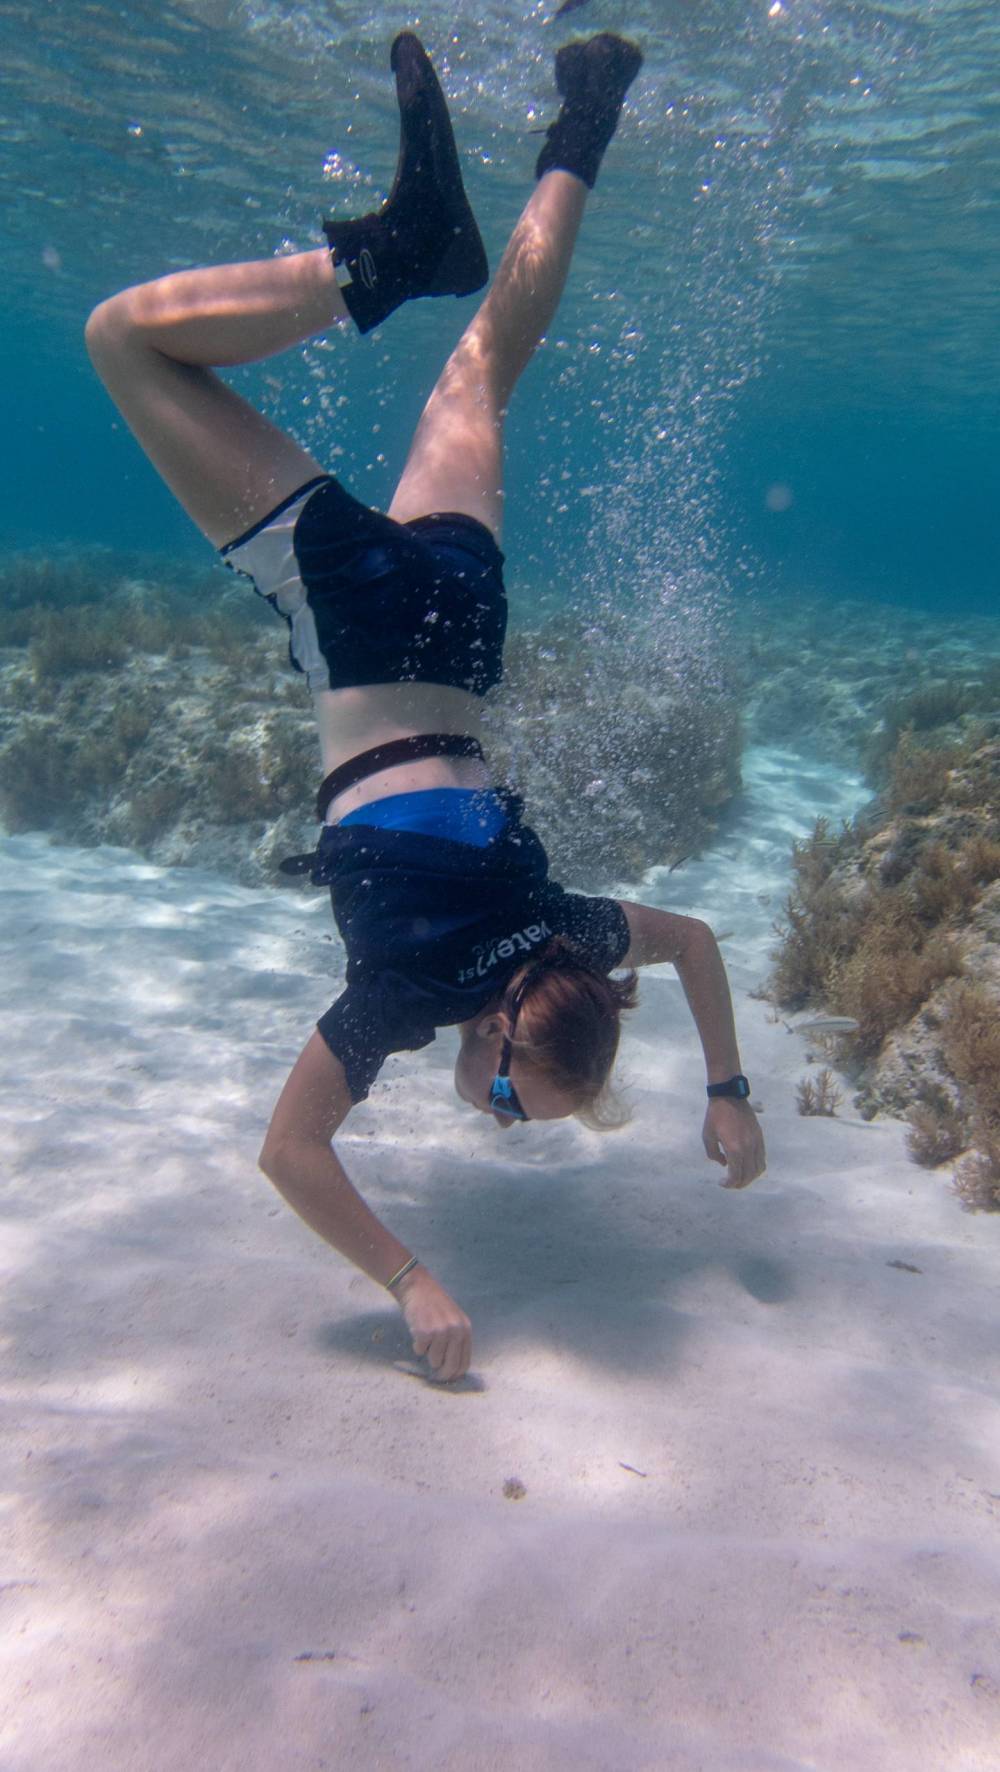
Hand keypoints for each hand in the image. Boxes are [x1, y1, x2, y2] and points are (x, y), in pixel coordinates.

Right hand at [394, 1266, 471, 1381]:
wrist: (417, 1286)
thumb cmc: (433, 1305)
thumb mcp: (453, 1320)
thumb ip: (456, 1340)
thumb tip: (452, 1368)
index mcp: (465, 1329)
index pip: (465, 1363)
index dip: (455, 1374)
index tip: (447, 1377)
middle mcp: (456, 1331)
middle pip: (452, 1366)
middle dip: (442, 1375)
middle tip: (435, 1377)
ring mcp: (441, 1332)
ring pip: (434, 1361)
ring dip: (427, 1354)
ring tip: (425, 1338)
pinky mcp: (425, 1332)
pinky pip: (420, 1351)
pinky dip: (417, 1345)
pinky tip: (417, 1330)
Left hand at [703, 1098, 765, 1189]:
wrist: (729, 1096)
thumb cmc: (715, 1115)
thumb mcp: (707, 1136)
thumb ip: (714, 1154)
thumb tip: (724, 1164)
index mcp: (734, 1149)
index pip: (736, 1175)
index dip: (729, 1184)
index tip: (721, 1182)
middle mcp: (748, 1147)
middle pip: (749, 1175)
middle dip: (739, 1183)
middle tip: (730, 1183)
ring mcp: (756, 1142)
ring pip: (759, 1168)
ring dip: (750, 1177)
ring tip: (740, 1176)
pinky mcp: (760, 1136)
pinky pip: (762, 1158)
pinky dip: (756, 1167)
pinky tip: (747, 1165)